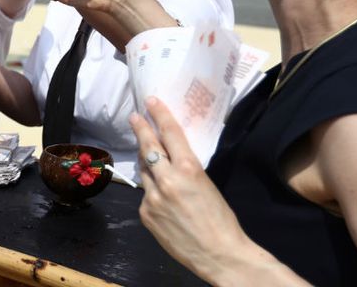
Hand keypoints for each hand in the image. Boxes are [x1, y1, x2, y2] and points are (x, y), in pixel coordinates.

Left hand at [131, 97, 254, 282]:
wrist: (219, 255)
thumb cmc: (221, 220)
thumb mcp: (207, 185)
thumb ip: (185, 171)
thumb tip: (169, 161)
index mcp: (189, 169)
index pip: (170, 133)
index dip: (159, 114)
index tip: (150, 102)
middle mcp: (167, 179)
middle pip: (148, 147)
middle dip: (141, 129)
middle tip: (134, 116)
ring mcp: (153, 197)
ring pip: (144, 172)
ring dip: (147, 163)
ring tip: (148, 157)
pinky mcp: (145, 213)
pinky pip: (146, 196)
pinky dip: (152, 194)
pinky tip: (163, 202)